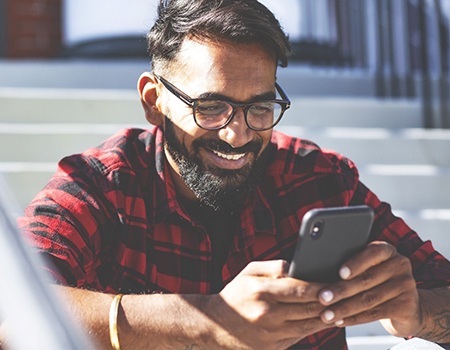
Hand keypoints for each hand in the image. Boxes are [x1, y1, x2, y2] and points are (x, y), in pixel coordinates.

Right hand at [211, 260, 329, 349]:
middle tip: (346, 295)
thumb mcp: (249, 272)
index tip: (335, 283)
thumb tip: (298, 265)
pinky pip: (300, 336)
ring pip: (308, 325)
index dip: (321, 288)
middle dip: (330, 302)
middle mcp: (267, 314)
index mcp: (261, 292)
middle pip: (308, 309)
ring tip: (340, 307)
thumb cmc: (236, 294)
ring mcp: (270, 334)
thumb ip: (274, 266)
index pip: (299, 289)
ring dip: (327, 317)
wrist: (214, 326)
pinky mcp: (273, 348)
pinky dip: (313, 327)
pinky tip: (322, 319)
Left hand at [316, 241, 420, 336]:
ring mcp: (406, 285)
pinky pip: (375, 313)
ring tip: (326, 314)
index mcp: (387, 250)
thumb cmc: (376, 282)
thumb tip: (317, 268)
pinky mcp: (407, 306)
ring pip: (369, 298)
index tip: (339, 273)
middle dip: (340, 290)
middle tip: (322, 298)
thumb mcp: (368, 269)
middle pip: (366, 279)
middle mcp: (400, 264)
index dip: (355, 263)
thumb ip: (351, 266)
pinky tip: (340, 321)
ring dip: (344, 308)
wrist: (407, 306)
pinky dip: (354, 318)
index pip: (372, 253)